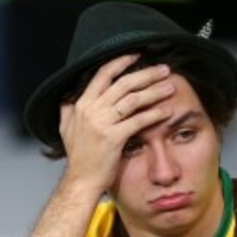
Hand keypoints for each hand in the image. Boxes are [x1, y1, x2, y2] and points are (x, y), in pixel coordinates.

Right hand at [59, 54, 175, 191]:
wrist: (81, 181)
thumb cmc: (78, 158)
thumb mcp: (65, 129)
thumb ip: (67, 110)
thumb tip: (68, 96)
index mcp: (81, 104)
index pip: (102, 75)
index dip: (120, 62)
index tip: (136, 55)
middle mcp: (91, 110)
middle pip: (123, 83)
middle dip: (146, 74)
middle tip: (163, 69)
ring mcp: (102, 123)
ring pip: (133, 99)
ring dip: (154, 91)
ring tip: (170, 88)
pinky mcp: (114, 138)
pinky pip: (138, 121)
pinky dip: (154, 114)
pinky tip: (166, 112)